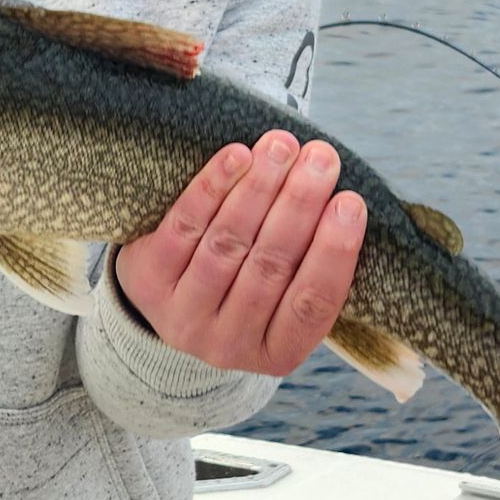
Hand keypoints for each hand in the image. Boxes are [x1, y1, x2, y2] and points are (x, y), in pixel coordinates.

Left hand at [113, 131, 365, 375]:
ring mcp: (184, 318)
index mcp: (279, 354)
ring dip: (259, 188)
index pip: (312, 304)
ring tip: (282, 145)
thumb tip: (345, 201)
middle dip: (299, 205)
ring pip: (228, 242)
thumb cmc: (250, 283)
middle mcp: (229, 345)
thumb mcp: (286, 293)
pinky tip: (237, 156)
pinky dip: (212, 187)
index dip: (334, 252)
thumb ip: (312, 260)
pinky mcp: (148, 282)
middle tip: (322, 157)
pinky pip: (184, 227)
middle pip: (270, 266)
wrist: (171, 296)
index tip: (351, 202)